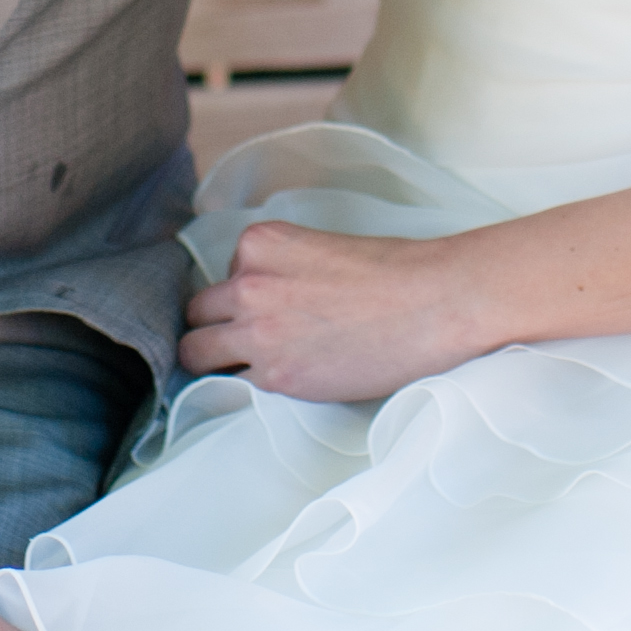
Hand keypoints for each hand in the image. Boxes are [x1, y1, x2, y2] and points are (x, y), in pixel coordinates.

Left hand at [178, 221, 488, 402]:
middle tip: (250, 341)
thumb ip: (281, 268)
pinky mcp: (275, 376)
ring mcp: (256, 331)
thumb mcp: (322, 247)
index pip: (223, 273)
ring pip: (196, 352)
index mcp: (260, 242)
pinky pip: (231, 387)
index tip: (271, 308)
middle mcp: (247, 282)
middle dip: (219, 326)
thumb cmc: (395, 273)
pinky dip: (246, 388)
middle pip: (197, 312)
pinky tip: (276, 384)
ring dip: (216, 360)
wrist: (434, 303)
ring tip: (250, 367)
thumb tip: (265, 302)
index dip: (243, 295)